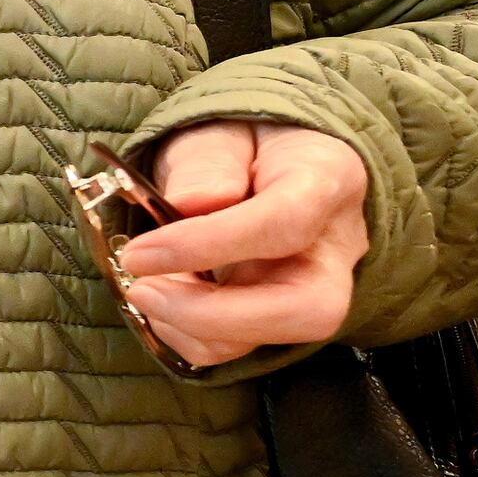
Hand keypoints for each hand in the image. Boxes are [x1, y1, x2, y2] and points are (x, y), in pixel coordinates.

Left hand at [113, 121, 371, 369]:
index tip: (141, 254)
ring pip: (275, 337)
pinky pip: (242, 347)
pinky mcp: (282, 315)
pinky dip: (190, 335)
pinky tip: (162, 298)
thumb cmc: (243, 140)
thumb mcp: (218, 129)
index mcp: (328, 178)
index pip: (285, 223)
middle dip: (215, 315)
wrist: (263, 157)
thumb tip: (189, 202)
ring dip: (193, 327)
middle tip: (142, 290)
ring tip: (145, 288)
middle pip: (308, 307)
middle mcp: (336, 245)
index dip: (209, 245)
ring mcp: (316, 286)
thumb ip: (207, 162)